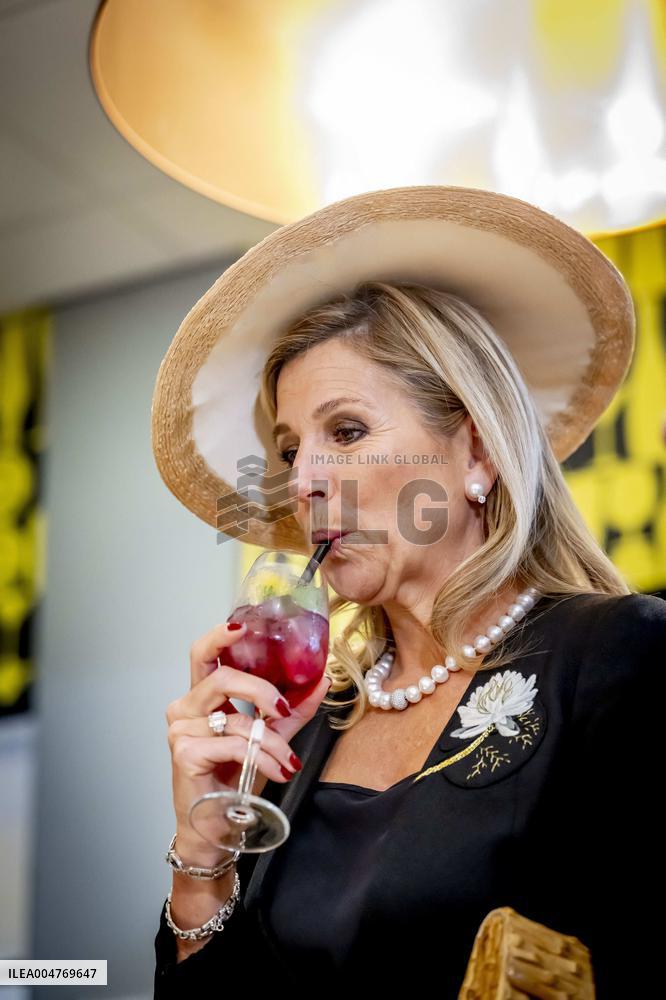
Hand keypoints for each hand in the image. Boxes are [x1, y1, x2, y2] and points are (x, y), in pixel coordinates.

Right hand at [165, 621, 330, 861]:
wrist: (218, 827)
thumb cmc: (235, 778)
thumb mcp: (269, 737)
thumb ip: (291, 709)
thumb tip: (321, 680)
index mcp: (202, 696)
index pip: (203, 655)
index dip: (220, 636)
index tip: (243, 627)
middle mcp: (185, 708)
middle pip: (222, 677)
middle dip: (260, 689)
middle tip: (283, 707)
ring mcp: (181, 731)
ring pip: (236, 718)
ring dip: (270, 740)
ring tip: (287, 760)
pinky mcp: (185, 754)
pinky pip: (233, 746)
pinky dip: (262, 758)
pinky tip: (276, 771)